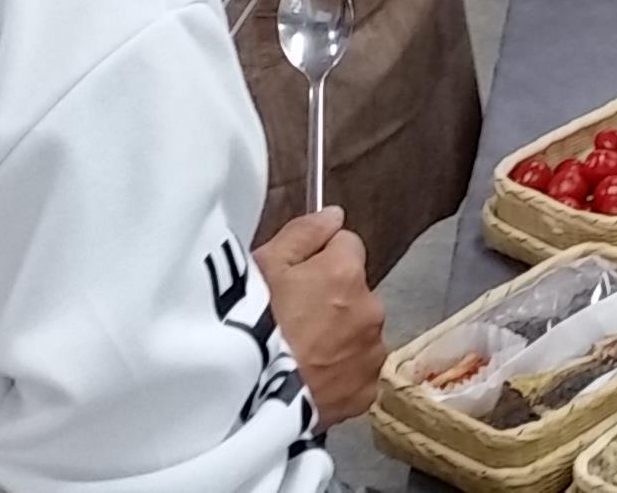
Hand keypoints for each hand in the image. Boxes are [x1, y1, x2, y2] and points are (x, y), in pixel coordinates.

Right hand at [257, 208, 384, 425]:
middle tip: (290, 321)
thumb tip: (335, 215)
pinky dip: (339, 374)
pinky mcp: (365, 393)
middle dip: (331, 299)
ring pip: (358, 333)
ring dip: (338, 337)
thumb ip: (303, 233)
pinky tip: (308, 379)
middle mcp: (371, 309)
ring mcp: (370, 355)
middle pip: (354, 292)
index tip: (294, 278)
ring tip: (297, 354)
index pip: (346, 245)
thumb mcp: (261, 265)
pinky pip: (356, 373)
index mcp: (346, 272)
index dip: (318, 259)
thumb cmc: (247, 325)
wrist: (246, 400)